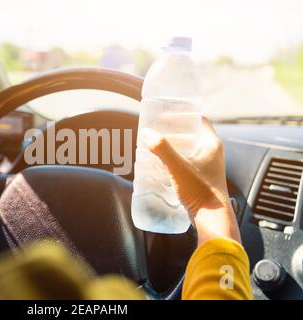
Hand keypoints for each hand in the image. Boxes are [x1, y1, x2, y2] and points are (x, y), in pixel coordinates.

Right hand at [142, 117, 240, 244]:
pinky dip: (175, 159)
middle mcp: (212, 153)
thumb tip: (146, 133)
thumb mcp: (177, 167)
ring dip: (173, 146)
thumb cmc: (199, 191)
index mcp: (211, 144)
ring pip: (188, 148)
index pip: (199, 120)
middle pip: (191, 134)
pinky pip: (187, 162)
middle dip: (173, 131)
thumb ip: (162, 149)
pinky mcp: (201, 178)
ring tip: (155, 146)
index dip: (183, 115)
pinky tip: (161, 164)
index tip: (166, 116)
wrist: (211, 218)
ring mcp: (208, 166)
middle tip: (156, 131)